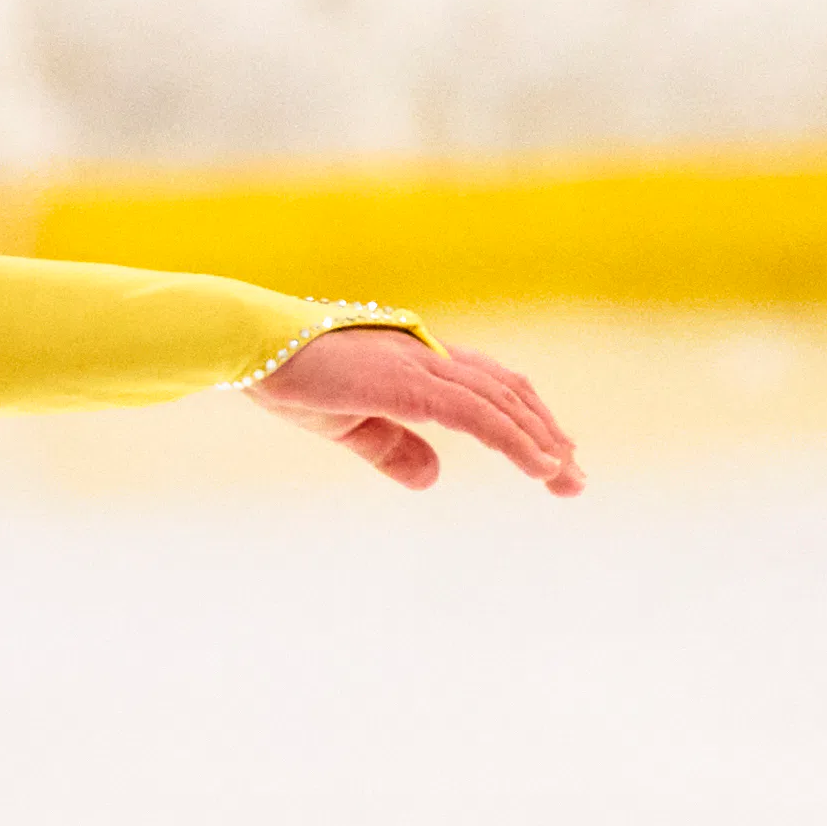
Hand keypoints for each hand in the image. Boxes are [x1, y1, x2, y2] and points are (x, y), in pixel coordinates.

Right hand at [252, 321, 579, 495]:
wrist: (252, 346)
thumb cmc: (289, 378)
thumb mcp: (350, 426)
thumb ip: (394, 448)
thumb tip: (434, 478)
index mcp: (416, 364)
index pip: (488, 388)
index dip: (524, 420)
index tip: (551, 457)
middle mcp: (430, 357)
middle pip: (508, 393)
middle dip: (545, 434)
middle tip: (573, 478)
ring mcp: (422, 366)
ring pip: (502, 403)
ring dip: (540, 441)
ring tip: (566, 478)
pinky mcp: (409, 383)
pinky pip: (477, 415)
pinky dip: (514, 439)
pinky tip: (540, 465)